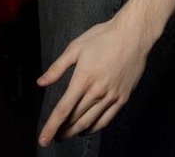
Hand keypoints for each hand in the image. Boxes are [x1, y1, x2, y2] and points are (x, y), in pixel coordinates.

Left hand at [37, 14, 150, 145]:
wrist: (133, 35)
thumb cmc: (103, 38)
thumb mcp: (75, 48)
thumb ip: (57, 68)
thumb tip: (41, 82)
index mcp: (83, 79)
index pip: (63, 109)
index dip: (51, 126)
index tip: (43, 139)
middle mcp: (97, 91)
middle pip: (75, 119)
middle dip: (62, 131)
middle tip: (53, 137)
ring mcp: (111, 96)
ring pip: (90, 122)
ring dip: (76, 132)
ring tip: (66, 135)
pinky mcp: (122, 98)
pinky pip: (106, 119)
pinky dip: (94, 128)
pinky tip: (86, 129)